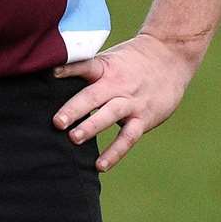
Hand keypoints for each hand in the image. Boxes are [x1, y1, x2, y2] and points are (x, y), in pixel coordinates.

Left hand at [52, 32, 195, 171]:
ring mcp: (131, 102)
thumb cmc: (131, 60)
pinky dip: (115, 152)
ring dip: (92, 127)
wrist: (170, 56)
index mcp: (106, 67)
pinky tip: (100, 166)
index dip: (69, 68)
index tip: (51, 73)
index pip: (86, 65)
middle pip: (94, 96)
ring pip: (111, 115)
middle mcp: (118, 84)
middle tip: (57, 121)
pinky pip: (128, 137)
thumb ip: (87, 71)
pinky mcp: (143, 118)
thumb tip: (50, 77)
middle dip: (75, 108)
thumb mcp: (110, 58)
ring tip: (73, 139)